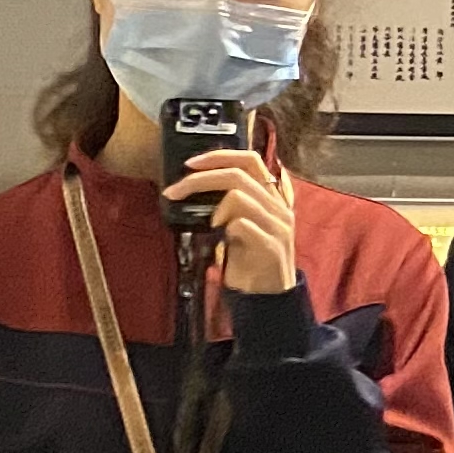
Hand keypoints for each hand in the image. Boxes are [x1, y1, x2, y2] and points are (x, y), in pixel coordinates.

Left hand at [166, 148, 297, 295]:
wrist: (271, 296)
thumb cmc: (250, 259)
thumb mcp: (243, 224)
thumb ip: (232, 203)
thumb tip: (196, 185)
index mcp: (272, 197)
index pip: (250, 160)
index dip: (219, 156)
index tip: (190, 164)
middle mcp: (278, 207)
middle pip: (238, 174)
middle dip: (200, 179)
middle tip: (175, 191)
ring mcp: (277, 226)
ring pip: (239, 196)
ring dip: (215, 207)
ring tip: (210, 224)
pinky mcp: (270, 246)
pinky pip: (242, 225)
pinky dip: (226, 228)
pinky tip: (223, 238)